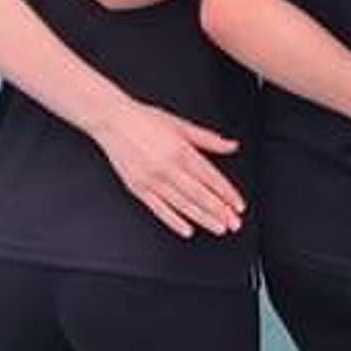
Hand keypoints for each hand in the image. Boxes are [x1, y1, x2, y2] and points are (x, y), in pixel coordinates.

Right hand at [90, 97, 247, 238]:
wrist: (112, 120)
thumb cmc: (144, 120)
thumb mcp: (181, 125)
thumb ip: (208, 139)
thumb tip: (230, 145)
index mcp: (181, 152)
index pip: (211, 178)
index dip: (228, 194)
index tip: (238, 205)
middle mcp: (168, 168)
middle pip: (200, 195)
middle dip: (220, 211)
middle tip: (234, 223)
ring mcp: (152, 181)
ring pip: (183, 205)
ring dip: (203, 219)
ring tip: (219, 228)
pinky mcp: (138, 189)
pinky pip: (159, 209)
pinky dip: (174, 221)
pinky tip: (187, 230)